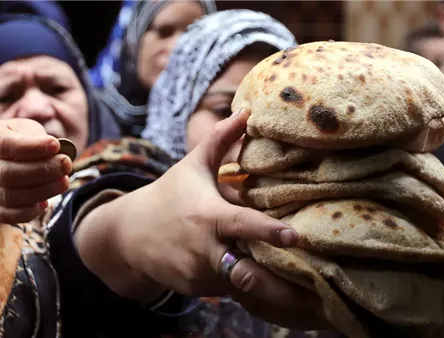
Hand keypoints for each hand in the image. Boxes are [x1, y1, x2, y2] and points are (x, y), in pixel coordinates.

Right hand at [0, 118, 71, 222]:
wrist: (6, 155)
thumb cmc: (20, 138)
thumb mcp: (27, 128)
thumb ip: (37, 138)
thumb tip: (55, 151)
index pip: (4, 144)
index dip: (32, 147)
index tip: (55, 146)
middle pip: (6, 173)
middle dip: (41, 171)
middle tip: (66, 165)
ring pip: (7, 196)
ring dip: (41, 191)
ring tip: (64, 182)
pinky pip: (5, 215)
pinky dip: (27, 212)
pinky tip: (45, 203)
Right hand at [77, 109, 327, 328]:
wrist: (128, 236)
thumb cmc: (167, 196)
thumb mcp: (192, 166)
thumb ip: (221, 139)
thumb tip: (247, 110)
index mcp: (208, 217)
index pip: (242, 225)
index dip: (268, 233)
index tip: (296, 238)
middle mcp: (205, 250)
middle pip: (248, 274)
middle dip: (280, 288)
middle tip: (316, 292)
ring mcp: (200, 275)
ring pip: (242, 287)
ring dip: (270, 290)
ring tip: (306, 297)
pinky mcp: (197, 290)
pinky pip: (230, 292)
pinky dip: (248, 289)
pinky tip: (272, 289)